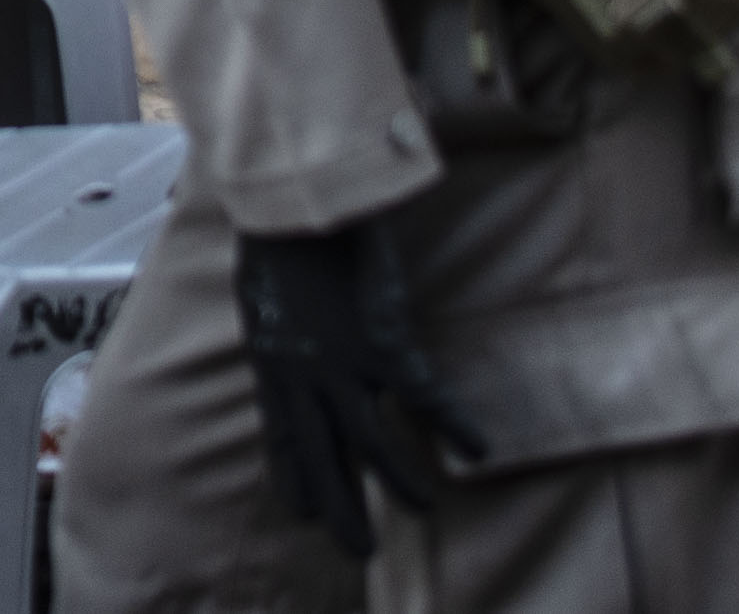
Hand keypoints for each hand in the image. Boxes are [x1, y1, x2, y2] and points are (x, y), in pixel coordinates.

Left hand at [234, 223, 484, 555]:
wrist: (291, 188)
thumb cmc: (275, 224)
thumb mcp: (260, 284)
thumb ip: (279, 321)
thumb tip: (287, 330)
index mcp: (270, 357)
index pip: (281, 432)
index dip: (293, 475)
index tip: (302, 513)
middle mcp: (301, 370)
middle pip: (319, 452)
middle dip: (338, 503)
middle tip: (357, 550)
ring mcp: (339, 359)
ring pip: (369, 440)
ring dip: (397, 477)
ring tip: (423, 507)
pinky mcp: (380, 338)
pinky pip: (422, 395)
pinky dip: (452, 422)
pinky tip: (478, 449)